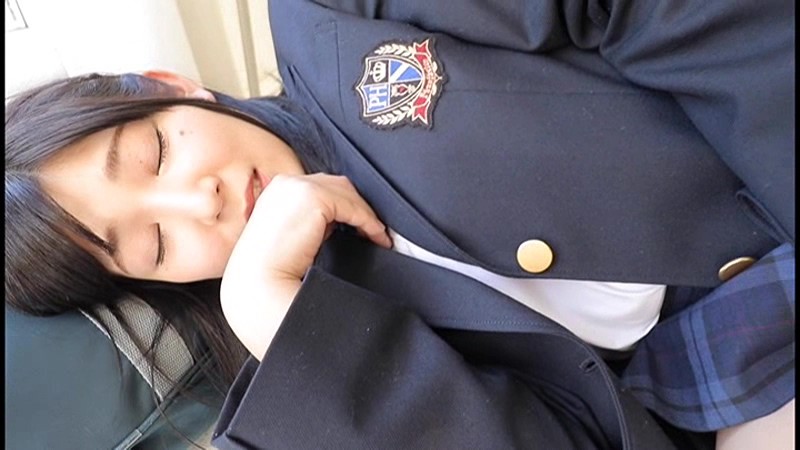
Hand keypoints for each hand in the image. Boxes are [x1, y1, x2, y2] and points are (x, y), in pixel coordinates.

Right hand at [220, 174, 390, 358]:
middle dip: (356, 205)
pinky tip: (376, 237)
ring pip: (346, 193)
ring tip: (378, 236)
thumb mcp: (292, 237)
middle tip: (373, 229)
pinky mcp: (313, 197)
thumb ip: (311, 223)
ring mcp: (298, 187)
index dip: (342, 204)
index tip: (358, 225)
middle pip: (335, 185)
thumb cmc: (270, 270)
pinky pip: (352, 206)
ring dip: (365, 213)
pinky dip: (368, 221)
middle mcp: (285, 184)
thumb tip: (336, 223)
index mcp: (276, 191)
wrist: (258, 284)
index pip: (319, 188)